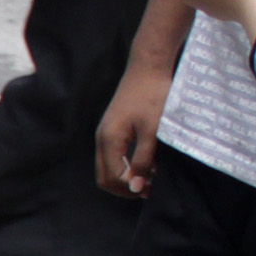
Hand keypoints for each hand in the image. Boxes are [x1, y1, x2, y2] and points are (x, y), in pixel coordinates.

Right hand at [96, 68, 167, 197]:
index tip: (152, 188)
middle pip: (105, 176)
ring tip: (150, 177)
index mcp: (109, 139)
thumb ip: (143, 160)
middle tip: (149, 188)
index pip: (113, 177)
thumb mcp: (152, 131)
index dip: (131, 187)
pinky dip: (126, 165)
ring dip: (126, 176)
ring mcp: (105, 132)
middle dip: (125, 187)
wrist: (148, 67)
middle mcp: (102, 138)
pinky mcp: (112, 128)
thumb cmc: (153, 96)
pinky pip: (113, 156)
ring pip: (108, 167)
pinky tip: (146, 162)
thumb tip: (135, 187)